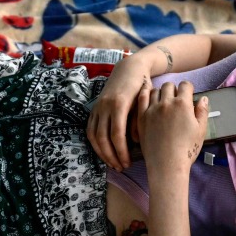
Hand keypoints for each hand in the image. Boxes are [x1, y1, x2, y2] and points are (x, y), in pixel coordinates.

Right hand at [87, 53, 152, 169]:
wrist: (130, 68)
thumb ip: (138, 121)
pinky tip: (104, 152)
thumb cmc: (142, 86)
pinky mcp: (94, 108)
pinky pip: (90, 129)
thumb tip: (134, 142)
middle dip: (111, 156)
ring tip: (113, 163)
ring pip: (94, 136)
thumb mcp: (144, 102)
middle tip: (121, 167)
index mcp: (119, 104)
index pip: (116, 135)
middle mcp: (105, 106)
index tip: (128, 163)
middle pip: (103, 138)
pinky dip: (95, 144)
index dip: (121, 152)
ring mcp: (98, 107)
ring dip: (102, 153)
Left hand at [139, 82, 208, 175]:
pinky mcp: (141, 117)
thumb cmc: (187, 149)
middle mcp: (166, 103)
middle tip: (176, 99)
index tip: (188, 95)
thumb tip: (203, 99)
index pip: (185, 85)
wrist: (167, 164)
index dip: (188, 89)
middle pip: (169, 85)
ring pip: (155, 91)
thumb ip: (202, 112)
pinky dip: (146, 94)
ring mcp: (152, 109)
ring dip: (160, 93)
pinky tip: (148, 95)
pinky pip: (142, 98)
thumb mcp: (201, 130)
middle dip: (174, 89)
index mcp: (183, 104)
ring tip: (163, 101)